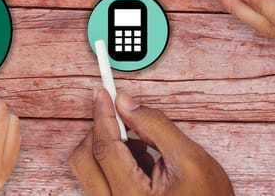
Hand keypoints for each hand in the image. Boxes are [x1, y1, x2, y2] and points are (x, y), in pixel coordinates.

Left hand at [69, 89, 232, 195]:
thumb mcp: (190, 159)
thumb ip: (155, 126)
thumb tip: (125, 103)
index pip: (104, 148)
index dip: (102, 116)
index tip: (102, 94)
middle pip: (84, 159)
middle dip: (101, 132)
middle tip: (123, 118)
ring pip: (87, 169)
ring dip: (108, 149)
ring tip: (145, 150)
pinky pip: (97, 180)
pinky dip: (112, 163)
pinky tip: (141, 165)